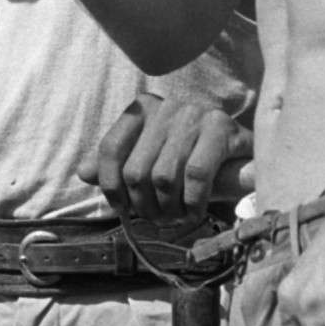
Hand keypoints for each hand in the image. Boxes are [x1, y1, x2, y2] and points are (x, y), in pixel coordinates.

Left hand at [83, 92, 254, 219]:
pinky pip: (196, 176)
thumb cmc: (190, 158)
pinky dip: (193, 204)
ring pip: (164, 177)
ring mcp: (193, 114)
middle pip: (136, 170)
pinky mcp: (220, 127)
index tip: (123, 210)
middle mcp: (165, 106)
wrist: (241, 152)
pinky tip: (195, 212)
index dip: (111, 186)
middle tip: (159, 219)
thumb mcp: (151, 159)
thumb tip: (83, 172)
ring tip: (177, 217)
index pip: (111, 148)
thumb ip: (118, 164)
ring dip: (169, 209)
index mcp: (142, 109)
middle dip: (145, 206)